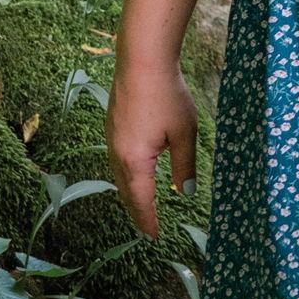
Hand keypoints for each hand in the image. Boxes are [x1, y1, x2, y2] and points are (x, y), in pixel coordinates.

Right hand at [106, 55, 198, 238]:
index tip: (155, 237)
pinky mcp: (112, 126)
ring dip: (131, 194)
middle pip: (126, 193)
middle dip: (137, 212)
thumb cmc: (167, 95)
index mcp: (135, 162)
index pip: (141, 201)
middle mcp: (117, 155)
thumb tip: (186, 193)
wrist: (141, 60)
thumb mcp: (184, 132)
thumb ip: (185, 165)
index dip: (148, 221)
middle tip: (148, 228)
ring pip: (119, 177)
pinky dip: (127, 175)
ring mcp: (111, 140)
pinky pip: (117, 161)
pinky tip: (136, 171)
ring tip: (143, 205)